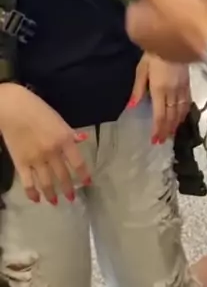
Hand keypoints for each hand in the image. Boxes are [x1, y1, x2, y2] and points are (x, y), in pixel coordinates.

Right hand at [0, 84, 90, 204]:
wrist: (13, 109)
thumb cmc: (37, 109)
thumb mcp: (58, 119)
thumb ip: (70, 133)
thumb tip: (83, 139)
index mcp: (64, 139)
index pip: (78, 162)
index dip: (84, 174)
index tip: (88, 183)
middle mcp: (52, 152)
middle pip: (63, 175)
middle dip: (68, 189)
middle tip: (71, 198)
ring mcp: (36, 160)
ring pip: (46, 183)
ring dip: (52, 195)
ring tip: (55, 202)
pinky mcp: (21, 164)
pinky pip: (28, 183)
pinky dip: (32, 193)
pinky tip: (36, 199)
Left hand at [99, 0, 206, 61]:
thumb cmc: (183, 10)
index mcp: (134, 28)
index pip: (134, 1)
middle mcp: (148, 44)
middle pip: (152, 12)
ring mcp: (172, 51)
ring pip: (171, 22)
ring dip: (179, 11)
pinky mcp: (193, 52)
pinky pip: (188, 30)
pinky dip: (193, 21)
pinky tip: (203, 8)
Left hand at [129, 53, 190, 142]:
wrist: (174, 39)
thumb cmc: (153, 53)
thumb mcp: (141, 69)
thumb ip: (138, 88)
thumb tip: (132, 107)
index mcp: (159, 89)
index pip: (159, 114)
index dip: (158, 129)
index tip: (155, 140)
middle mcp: (172, 91)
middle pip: (170, 115)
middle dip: (166, 130)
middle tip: (162, 141)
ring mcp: (182, 88)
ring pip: (180, 111)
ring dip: (176, 124)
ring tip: (171, 134)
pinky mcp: (188, 84)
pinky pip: (187, 102)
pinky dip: (184, 113)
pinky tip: (182, 117)